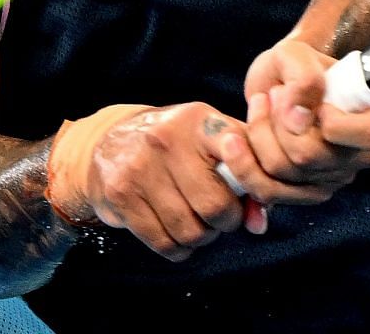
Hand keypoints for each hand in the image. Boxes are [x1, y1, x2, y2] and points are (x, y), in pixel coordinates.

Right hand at [47, 102, 250, 261]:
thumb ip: (246, 172)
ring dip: (201, 237)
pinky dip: (178, 248)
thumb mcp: (211, 140)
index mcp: (198, 121)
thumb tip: (259, 223)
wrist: (111, 141)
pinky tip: (176, 232)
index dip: (253, 184)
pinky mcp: (120, 194)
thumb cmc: (177, 145)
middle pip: (215, 206)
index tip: (247, 192)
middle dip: (225, 222)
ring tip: (197, 222)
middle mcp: (167, 140)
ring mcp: (140, 167)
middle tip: (220, 216)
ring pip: (190, 231)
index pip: (240, 155)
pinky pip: (164, 244)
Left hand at [222, 38, 369, 198]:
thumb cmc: (296, 66)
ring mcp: (334, 177)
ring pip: (285, 172)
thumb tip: (299, 118)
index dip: (333, 122)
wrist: (279, 84)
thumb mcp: (297, 54)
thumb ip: (304, 78)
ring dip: (259, 135)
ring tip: (258, 106)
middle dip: (278, 122)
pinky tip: (235, 140)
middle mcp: (362, 155)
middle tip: (273, 94)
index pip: (368, 136)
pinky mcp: (304, 192)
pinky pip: (269, 191)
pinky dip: (245, 164)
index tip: (316, 102)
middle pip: (312, 156)